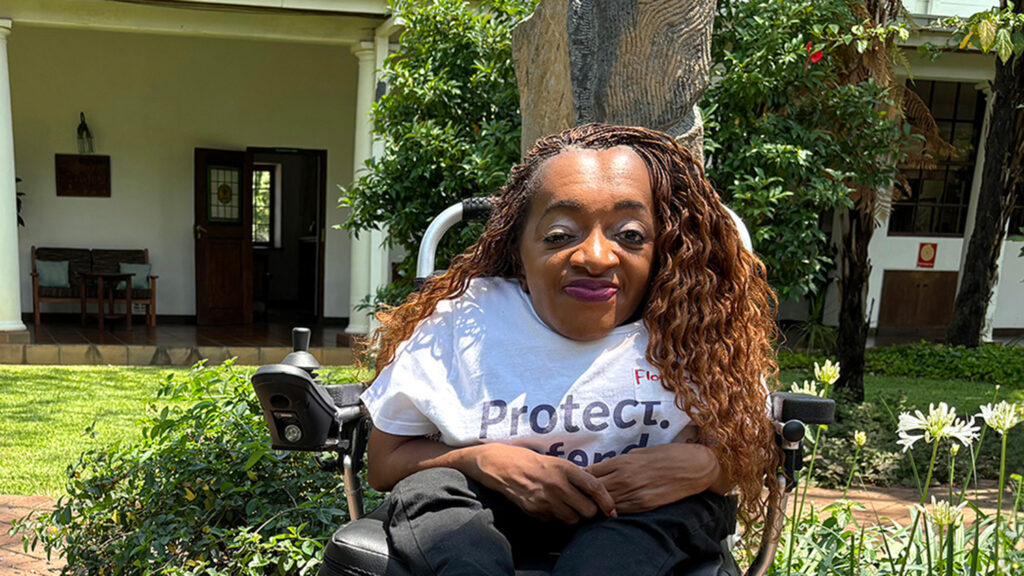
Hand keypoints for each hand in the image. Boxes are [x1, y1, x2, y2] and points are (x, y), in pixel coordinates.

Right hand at [463, 443, 616, 523]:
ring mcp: (546, 500)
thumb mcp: (558, 462)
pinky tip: (553, 508)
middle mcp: (557, 485)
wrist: (505, 467)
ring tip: (569, 508)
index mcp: (565, 469)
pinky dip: (557, 519)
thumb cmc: (535, 462)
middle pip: (587, 510)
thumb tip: (597, 490)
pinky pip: (555, 522)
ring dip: (574, 517)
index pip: (594, 487)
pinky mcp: (535, 511)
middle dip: (590, 512)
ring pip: (572, 520)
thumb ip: (577, 476)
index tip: (611, 509)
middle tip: (586, 508)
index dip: (606, 501)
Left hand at [586, 443, 720, 514]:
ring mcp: (632, 493)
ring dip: (597, 504)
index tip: (578, 480)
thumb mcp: (638, 453)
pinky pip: (619, 511)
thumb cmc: (666, 455)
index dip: (581, 478)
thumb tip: (605, 469)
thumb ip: (619, 462)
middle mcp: (623, 477)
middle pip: (592, 489)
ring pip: (603, 502)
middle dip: (585, 492)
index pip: (589, 472)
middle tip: (582, 495)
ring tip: (593, 504)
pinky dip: (612, 511)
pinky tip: (611, 509)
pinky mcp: (643, 505)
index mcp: (621, 461)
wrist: (692, 466)